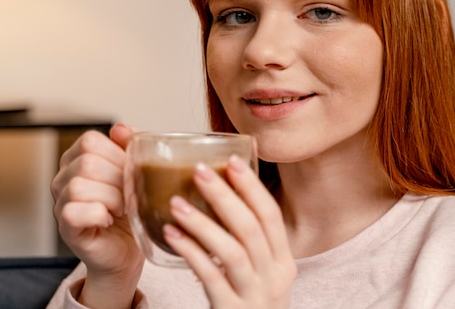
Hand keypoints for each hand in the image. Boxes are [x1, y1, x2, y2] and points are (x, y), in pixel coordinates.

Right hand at [51, 123, 143, 307]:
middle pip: (87, 162)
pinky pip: (74, 211)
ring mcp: (60, 203)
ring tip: (120, 208)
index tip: (130, 172)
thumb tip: (121, 129)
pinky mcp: (65, 227)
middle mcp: (63, 178)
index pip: (90, 141)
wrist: (127, 249)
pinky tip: (108, 219)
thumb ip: (128, 147)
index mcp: (77, 159)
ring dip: (111, 197)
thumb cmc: (128, 211)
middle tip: (129, 195)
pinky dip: (99, 214)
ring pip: (79, 185)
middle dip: (118, 178)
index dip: (117, 155)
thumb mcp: (134, 172)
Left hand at [163, 156, 296, 308]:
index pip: (271, 216)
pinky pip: (210, 277)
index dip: (252, 187)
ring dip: (202, 223)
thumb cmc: (250, 302)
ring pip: (232, 251)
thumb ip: (247, 241)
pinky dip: (191, 252)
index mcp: (284, 261)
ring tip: (176, 202)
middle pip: (251, 228)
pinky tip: (171, 235)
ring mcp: (255, 296)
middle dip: (224, 195)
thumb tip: (219, 195)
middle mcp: (275, 277)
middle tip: (199, 170)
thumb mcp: (261, 272)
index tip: (231, 160)